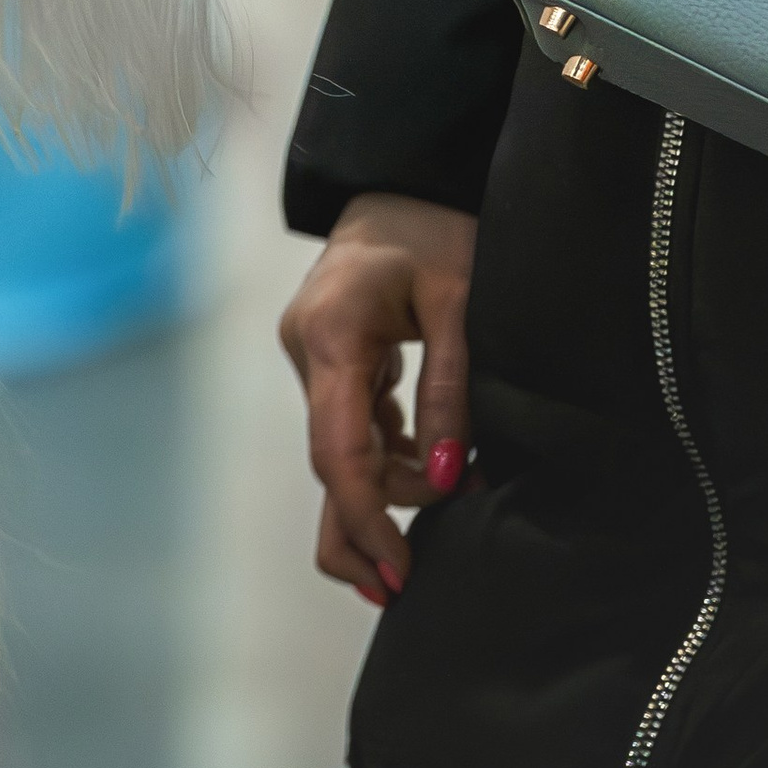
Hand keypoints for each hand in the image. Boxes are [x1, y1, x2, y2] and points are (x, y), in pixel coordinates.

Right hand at [279, 191, 476, 606]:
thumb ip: (448, 390)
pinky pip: (352, 429)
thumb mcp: (460, 304)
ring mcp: (313, 360)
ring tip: (457, 495)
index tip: (400, 569)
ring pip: (339, 453)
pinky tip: (434, 469)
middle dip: (367, 526)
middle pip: (327, 466)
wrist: (401, 183)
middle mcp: (307, 353)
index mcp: (331, 335)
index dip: (367, 519)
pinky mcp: (331, 364)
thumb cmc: (435, 230)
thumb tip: (445, 477)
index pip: (336, 452)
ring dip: (391, 489)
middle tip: (406, 583)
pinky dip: (389, 459)